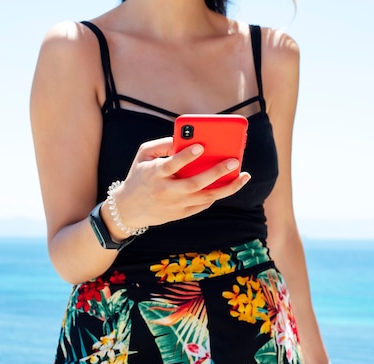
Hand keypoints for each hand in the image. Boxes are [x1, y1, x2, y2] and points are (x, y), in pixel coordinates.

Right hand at [112, 136, 250, 230]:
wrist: (129, 209)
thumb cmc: (140, 175)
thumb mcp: (143, 155)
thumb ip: (163, 144)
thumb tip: (186, 139)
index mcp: (154, 174)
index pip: (171, 165)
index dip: (185, 156)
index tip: (200, 146)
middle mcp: (166, 191)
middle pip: (194, 184)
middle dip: (216, 172)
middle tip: (234, 161)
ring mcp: (175, 205)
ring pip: (205, 197)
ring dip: (227, 188)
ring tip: (244, 176)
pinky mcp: (182, 214)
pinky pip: (204, 204)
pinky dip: (217, 195)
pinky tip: (230, 184)